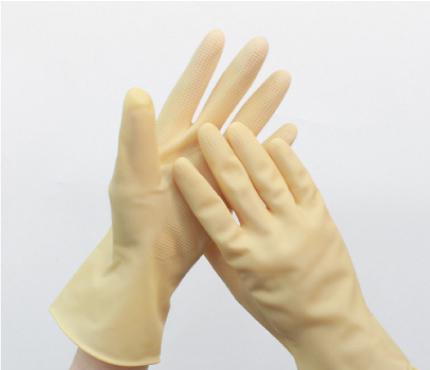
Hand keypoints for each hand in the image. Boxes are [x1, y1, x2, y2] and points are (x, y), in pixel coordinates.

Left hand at [50, 31, 295, 365]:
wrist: (152, 261)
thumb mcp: (130, 179)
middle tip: (263, 48)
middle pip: (221, 103)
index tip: (220, 36)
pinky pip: (252, 161)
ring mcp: (211, 168)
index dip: (202, 65)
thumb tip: (138, 92)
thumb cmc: (135, 222)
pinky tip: (287, 131)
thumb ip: (135, 137)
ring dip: (262, 105)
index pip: (187, 93)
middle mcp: (191, 148)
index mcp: (166, 140)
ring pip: (242, 128)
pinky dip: (269, 145)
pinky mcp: (226, 188)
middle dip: (241, 75)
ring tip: (283, 80)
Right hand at [173, 122, 418, 369]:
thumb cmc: (279, 311)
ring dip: (251, 148)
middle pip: (239, 187)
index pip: (212, 214)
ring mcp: (299, 225)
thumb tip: (200, 221)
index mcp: (245, 257)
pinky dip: (289, 160)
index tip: (179, 163)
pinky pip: (303, 182)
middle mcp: (271, 237)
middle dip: (219, 155)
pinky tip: (276, 140)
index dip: (195, 187)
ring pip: (270, 178)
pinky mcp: (322, 219)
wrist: (329, 325)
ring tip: (236, 126)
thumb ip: (220, 253)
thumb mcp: (240, 287)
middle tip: (206, 129)